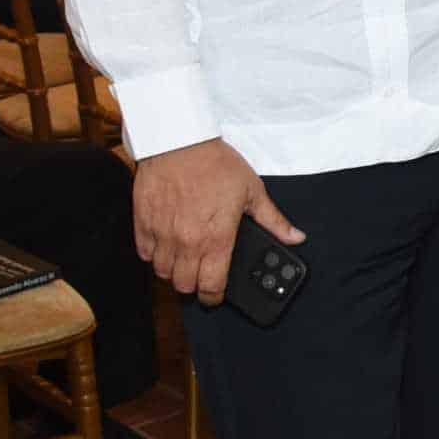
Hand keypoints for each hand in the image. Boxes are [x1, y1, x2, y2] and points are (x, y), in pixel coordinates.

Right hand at [133, 139, 301, 306]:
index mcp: (216, 239)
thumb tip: (295, 237)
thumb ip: (273, 220)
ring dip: (173, 272)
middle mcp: (186, 242)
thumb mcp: (252, 191)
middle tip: (202, 275)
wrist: (179, 142)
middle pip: (183, 285)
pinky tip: (166, 245)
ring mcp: (162, 234)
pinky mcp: (143, 223)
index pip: (211, 286)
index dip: (214, 297)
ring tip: (185, 260)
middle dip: (194, 285)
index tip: (216, 295)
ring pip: (162, 273)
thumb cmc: (217, 164)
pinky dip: (154, 255)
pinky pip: (144, 253)